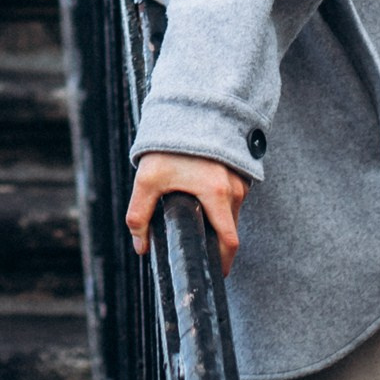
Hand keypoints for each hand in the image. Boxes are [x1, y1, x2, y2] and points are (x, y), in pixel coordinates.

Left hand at [126, 151, 248, 273]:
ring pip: (231, 211)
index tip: (214, 272)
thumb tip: (141, 247)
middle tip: (197, 249)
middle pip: (230, 228)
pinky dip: (219, 202)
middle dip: (216, 241)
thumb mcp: (147, 178)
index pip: (229, 240)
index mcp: (217, 193)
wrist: (188, 107)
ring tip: (193, 218)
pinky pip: (232, 195)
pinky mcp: (239, 169)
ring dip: (216, 220)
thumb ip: (140, 215)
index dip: (223, 261)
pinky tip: (199, 196)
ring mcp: (240, 178)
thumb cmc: (169, 144)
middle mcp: (235, 188)